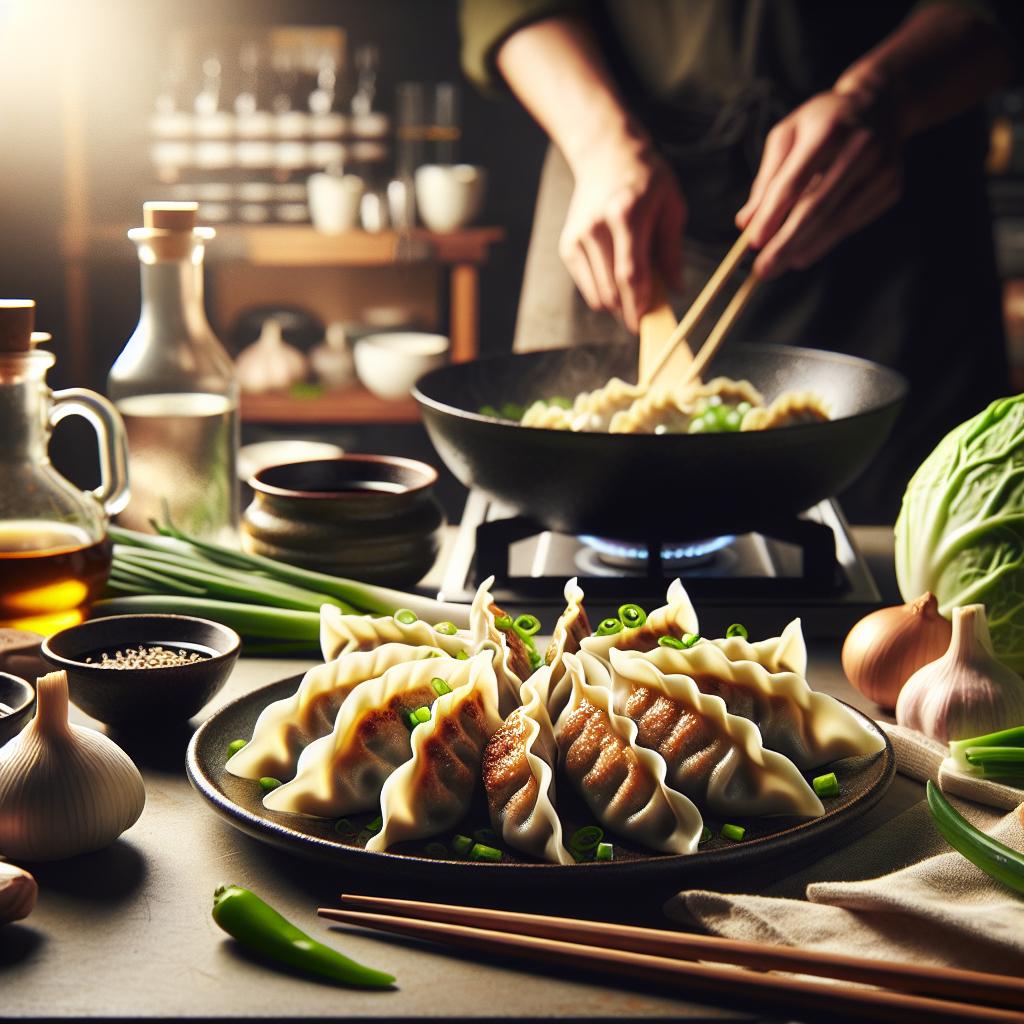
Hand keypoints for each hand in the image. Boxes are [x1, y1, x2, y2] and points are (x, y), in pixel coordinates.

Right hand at [560, 141, 685, 331]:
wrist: (605, 153)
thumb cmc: (645, 178)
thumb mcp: (671, 204)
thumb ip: (672, 249)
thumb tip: (676, 289)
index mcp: (626, 215)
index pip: (630, 273)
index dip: (639, 304)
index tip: (646, 324)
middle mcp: (597, 227)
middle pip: (612, 289)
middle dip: (630, 311)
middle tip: (645, 315)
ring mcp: (579, 237)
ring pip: (598, 295)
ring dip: (617, 305)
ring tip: (634, 294)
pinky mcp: (568, 246)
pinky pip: (587, 287)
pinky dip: (603, 293)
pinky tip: (615, 279)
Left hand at [736, 88, 902, 277]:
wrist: (881, 102)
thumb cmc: (822, 121)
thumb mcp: (787, 136)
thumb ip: (766, 179)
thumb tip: (745, 223)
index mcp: (828, 130)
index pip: (794, 182)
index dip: (773, 215)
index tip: (754, 243)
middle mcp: (860, 148)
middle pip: (816, 208)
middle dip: (785, 244)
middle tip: (762, 270)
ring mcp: (881, 168)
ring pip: (836, 221)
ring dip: (804, 249)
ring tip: (779, 266)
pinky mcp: (892, 186)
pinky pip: (852, 222)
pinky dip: (826, 240)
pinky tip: (804, 251)